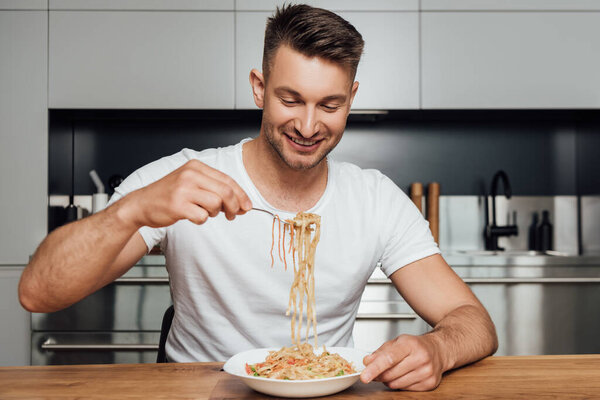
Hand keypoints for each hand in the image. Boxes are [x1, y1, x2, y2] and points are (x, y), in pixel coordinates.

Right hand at [124, 159, 251, 227]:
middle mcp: (190, 174)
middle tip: (232, 215)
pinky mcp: (177, 205)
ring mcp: (183, 189)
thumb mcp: (191, 182)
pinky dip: (201, 220)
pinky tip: (193, 216)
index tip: (247, 206)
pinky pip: (202, 216)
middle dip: (234, 206)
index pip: (227, 180)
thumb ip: (214, 187)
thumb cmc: (169, 194)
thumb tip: (240, 202)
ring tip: (206, 213)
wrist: (142, 204)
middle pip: (226, 191)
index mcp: (195, 166)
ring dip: (215, 213)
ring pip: (216, 203)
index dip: (241, 195)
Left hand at [360, 334, 443, 390]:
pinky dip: (399, 384)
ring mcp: (427, 372)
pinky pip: (405, 389)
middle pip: (391, 374)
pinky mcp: (429, 383)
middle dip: (379, 375)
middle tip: (376, 371)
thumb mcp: (397, 342)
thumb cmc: (415, 345)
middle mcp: (421, 358)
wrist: (438, 350)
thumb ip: (380, 352)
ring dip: (388, 380)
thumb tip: (367, 362)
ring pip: (396, 384)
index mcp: (410, 344)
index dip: (375, 368)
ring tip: (393, 371)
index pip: (389, 358)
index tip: (365, 376)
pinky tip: (404, 375)